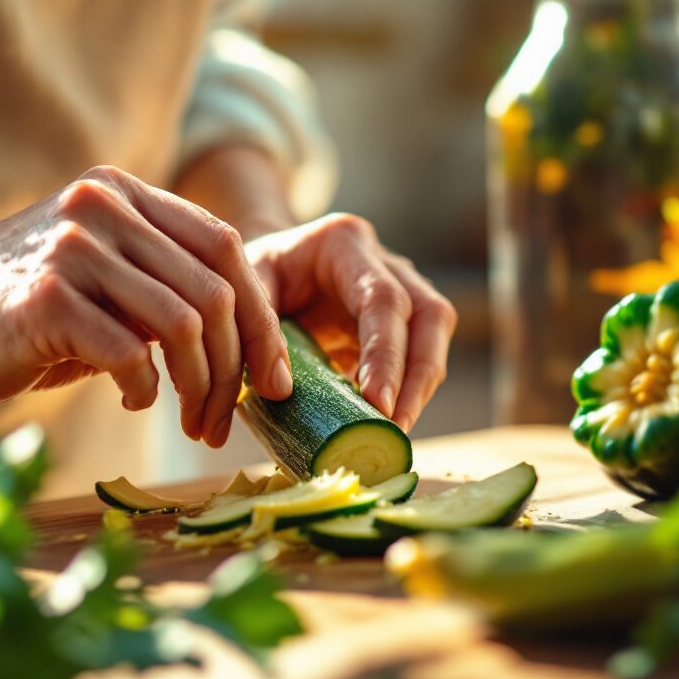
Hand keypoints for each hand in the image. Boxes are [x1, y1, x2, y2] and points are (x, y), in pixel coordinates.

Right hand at [0, 166, 292, 446]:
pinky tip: (132, 399)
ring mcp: (76, 246)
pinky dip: (144, 388)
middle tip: (225, 418)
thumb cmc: (17, 307)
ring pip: (183, 323)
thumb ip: (162, 289)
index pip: (227, 249)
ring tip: (190, 421)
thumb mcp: (101, 278)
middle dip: (236, 366)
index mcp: (127, 194)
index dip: (260, 317)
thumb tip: (247, 351)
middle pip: (215, 290)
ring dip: (199, 386)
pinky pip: (130, 353)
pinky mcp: (47, 296)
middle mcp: (105, 205)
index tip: (272, 376)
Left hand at [245, 214, 457, 431]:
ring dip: (420, 389)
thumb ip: (257, 327)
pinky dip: (408, 392)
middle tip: (396, 428)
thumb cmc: (255, 272)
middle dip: (418, 377)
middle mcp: (385, 262)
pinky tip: (385, 424)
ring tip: (394, 435)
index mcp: (345, 243)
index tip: (378, 403)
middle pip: (430, 315)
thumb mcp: (244, 285)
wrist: (269, 265)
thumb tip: (280, 387)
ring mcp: (402, 290)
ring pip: (434, 336)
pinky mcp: (403, 324)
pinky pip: (419, 357)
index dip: (386, 353)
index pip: (383, 299)